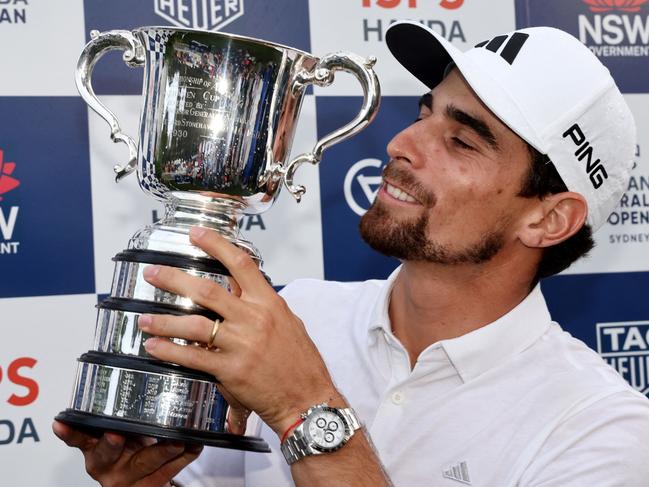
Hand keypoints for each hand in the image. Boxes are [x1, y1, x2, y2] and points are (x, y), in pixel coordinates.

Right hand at [52, 421, 201, 486]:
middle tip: (116, 433)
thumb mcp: (119, 429)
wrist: (143, 479)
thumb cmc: (132, 445)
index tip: (63, 422)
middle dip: (111, 443)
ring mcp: (128, 478)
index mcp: (94, 447)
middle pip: (106, 453)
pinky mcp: (150, 486)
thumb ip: (118, 411)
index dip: (70, 430)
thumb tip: (140, 363)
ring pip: (144, 462)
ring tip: (176, 440)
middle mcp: (106, 464)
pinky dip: (184, 457)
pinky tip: (194, 445)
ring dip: (162, 450)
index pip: (78, 437)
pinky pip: (169, 471)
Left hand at [139, 226, 338, 436]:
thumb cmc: (301, 364)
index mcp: (269, 303)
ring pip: (193, 324)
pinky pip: (192, 357)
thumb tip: (242, 291)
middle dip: (174, 279)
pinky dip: (169, 350)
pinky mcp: (231, 370)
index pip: (240, 265)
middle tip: (153, 273)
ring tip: (145, 317)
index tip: (196, 234)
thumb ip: (264, 306)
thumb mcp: (289, 324)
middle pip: (207, 290)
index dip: (216, 245)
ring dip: (164, 320)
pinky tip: (154, 345)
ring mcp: (241, 344)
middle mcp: (254, 319)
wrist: (308, 399)